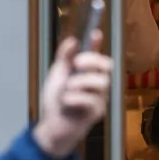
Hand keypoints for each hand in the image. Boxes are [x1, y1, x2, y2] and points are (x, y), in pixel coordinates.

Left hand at [32, 32, 112, 158]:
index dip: (97, 44)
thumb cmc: (56, 102)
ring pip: (100, 82)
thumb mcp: (58, 76)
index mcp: (88, 74)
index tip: (95, 33)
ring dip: (79, 82)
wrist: (52, 127)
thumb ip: (64, 58)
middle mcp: (98, 85)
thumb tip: (73, 40)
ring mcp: (100, 98)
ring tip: (67, 90)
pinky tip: (66, 104)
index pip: (97, 55)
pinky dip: (73, 99)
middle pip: (107, 66)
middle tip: (76, 63)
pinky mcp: (97, 112)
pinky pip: (89, 99)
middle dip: (92, 60)